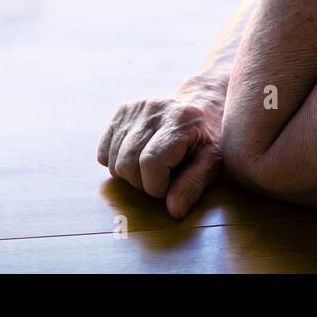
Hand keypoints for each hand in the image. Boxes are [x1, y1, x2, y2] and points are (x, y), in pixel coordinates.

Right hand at [97, 77, 225, 218]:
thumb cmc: (208, 140)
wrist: (202, 106)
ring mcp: (136, 107)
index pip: (150, 163)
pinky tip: (137, 157)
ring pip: (113, 161)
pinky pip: (104, 152)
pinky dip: (116, 163)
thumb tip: (174, 210)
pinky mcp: (122, 111)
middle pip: (127, 164)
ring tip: (152, 167)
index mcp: (181, 119)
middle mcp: (155, 107)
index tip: (170, 186)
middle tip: (162, 178)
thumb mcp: (212, 163)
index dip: (157, 186)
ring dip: (130, 175)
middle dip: (142, 183)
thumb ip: (194, 185)